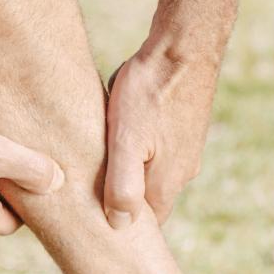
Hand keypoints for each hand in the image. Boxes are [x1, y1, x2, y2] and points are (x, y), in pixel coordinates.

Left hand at [104, 43, 217, 225]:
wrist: (184, 46)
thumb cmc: (150, 91)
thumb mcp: (126, 141)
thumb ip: (122, 185)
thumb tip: (119, 226)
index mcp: (167, 183)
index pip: (144, 226)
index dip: (118, 227)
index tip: (91, 221)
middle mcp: (182, 172)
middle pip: (147, 201)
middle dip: (119, 199)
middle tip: (87, 191)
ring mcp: (186, 150)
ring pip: (150, 173)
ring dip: (126, 171)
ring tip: (98, 158)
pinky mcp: (183, 129)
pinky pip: (156, 150)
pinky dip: (135, 149)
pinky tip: (118, 132)